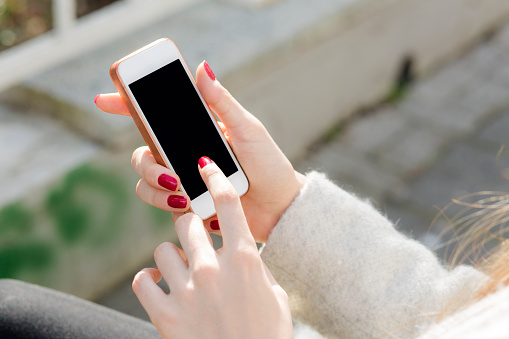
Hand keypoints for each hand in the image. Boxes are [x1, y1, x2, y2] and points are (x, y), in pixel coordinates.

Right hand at [96, 61, 305, 241]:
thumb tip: (202, 67)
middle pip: (141, 152)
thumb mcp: (247, 129)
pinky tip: (189, 205)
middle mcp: (183, 154)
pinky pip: (160, 202)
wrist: (279, 205)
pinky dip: (168, 204)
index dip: (126, 106)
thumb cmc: (268, 163)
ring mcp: (182, 180)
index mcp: (195, 131)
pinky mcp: (186, 204)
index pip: (155, 117)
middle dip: (146, 162)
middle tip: (171, 172)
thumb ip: (222, 102)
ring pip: (145, 180)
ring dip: (156, 185)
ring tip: (183, 191)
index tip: (104, 100)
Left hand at [132, 158, 292, 338]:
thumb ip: (256, 269)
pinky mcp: (165, 314)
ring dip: (172, 258)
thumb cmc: (267, 336)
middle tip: (196, 242)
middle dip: (191, 228)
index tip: (206, 166)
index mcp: (245, 260)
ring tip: (182, 275)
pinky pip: (143, 280)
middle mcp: (213, 269)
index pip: (228, 204)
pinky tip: (162, 290)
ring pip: (162, 250)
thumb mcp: (274, 297)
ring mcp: (187, 291)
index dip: (216, 178)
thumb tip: (240, 255)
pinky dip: (150, 282)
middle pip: (188, 222)